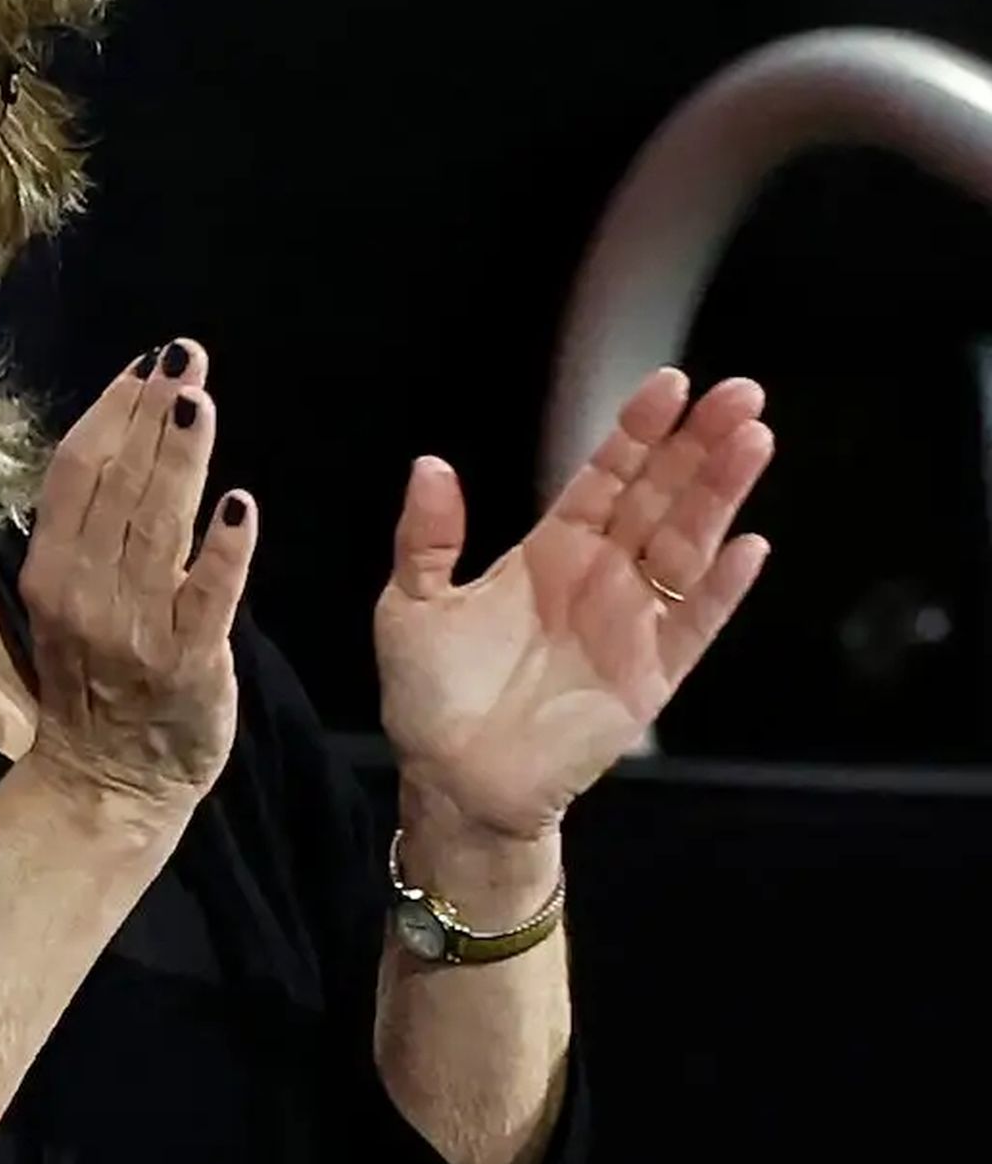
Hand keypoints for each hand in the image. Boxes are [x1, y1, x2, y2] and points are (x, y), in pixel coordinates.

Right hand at [16, 342, 258, 816]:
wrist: (109, 779)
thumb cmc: (96, 681)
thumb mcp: (67, 600)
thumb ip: (87, 532)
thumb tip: (117, 445)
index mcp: (51, 570)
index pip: (76, 472)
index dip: (110, 411)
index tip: (143, 362)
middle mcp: (84, 591)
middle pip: (117, 485)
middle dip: (150, 414)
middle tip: (183, 354)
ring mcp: (133, 627)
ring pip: (157, 526)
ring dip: (179, 460)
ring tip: (199, 401)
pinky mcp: (187, 661)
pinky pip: (208, 596)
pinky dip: (223, 548)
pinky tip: (240, 502)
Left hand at [377, 366, 772, 842]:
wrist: (450, 778)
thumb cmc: (429, 693)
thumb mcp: (411, 603)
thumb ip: (427, 536)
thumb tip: (430, 463)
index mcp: (548, 551)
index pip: (603, 477)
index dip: (636, 432)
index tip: (671, 384)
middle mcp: (599, 577)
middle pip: (659, 499)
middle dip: (697, 446)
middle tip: (740, 393)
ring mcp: (630, 624)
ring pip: (686, 547)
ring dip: (719, 497)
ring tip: (753, 441)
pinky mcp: (649, 677)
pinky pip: (693, 626)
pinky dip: (721, 589)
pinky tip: (748, 545)